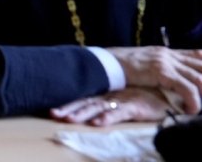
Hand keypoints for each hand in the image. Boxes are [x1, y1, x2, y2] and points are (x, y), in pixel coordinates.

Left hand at [51, 87, 171, 125]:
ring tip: (69, 119)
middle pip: (84, 103)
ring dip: (83, 113)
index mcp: (103, 94)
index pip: (80, 98)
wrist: (165, 93)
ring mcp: (120, 100)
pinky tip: (98, 122)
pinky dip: (109, 117)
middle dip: (68, 109)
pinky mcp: (134, 107)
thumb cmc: (140, 96)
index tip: (49, 110)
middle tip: (53, 114)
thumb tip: (82, 107)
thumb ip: (103, 102)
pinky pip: (120, 113)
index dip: (65, 103)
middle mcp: (108, 96)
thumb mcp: (118, 98)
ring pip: (98, 108)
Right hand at [107, 46, 201, 113]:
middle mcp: (169, 54)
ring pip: (199, 78)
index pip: (197, 54)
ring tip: (199, 107)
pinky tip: (190, 110)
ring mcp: (166, 62)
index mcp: (166, 52)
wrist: (106, 64)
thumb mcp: (144, 63)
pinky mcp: (162, 72)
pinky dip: (194, 101)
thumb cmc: (121, 66)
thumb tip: (169, 77)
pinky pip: (187, 88)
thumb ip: (159, 66)